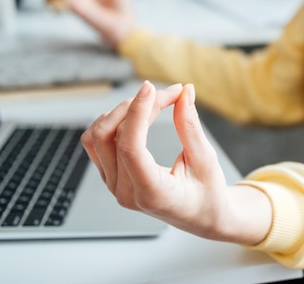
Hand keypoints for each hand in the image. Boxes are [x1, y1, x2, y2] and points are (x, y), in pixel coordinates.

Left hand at [81, 81, 272, 244]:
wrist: (200, 216)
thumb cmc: (207, 193)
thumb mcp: (205, 159)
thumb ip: (190, 126)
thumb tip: (185, 92)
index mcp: (152, 193)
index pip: (131, 148)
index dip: (138, 112)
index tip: (151, 88)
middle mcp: (125, 192)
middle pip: (110, 137)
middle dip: (136, 106)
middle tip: (168, 94)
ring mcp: (113, 186)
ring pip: (97, 137)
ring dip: (121, 112)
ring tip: (150, 103)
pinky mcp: (110, 177)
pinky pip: (95, 144)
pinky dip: (111, 122)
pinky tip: (133, 114)